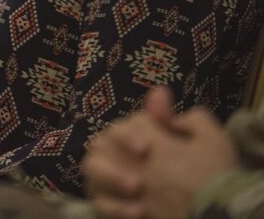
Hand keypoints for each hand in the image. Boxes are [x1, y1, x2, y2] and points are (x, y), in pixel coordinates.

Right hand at [84, 87, 238, 218]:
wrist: (207, 211)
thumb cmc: (206, 176)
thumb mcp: (208, 146)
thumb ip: (189, 119)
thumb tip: (160, 93)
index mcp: (140, 137)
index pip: (123, 127)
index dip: (131, 134)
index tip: (147, 148)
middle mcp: (119, 154)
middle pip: (99, 143)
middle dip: (117, 153)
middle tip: (138, 175)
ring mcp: (109, 179)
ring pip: (91, 168)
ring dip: (110, 177)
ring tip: (136, 189)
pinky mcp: (106, 204)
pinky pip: (99, 202)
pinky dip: (115, 207)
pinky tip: (139, 211)